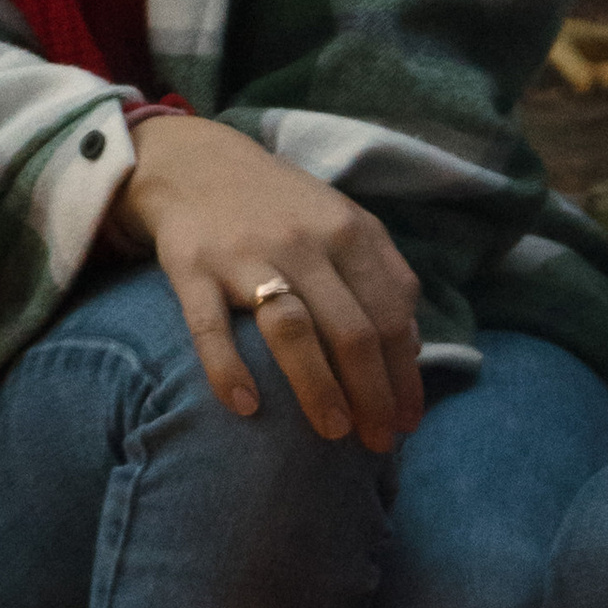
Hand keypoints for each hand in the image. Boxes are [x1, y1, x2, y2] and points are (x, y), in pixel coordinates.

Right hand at [114, 112, 423, 453]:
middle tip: (376, 443)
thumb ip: (384, 278)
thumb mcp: (343, 224)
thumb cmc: (282, 210)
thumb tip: (413, 348)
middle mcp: (304, 241)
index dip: (405, 377)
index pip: (391, 316)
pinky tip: (245, 407)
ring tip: (334, 433)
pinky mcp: (194, 267)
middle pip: (352, 330)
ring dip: (318, 388)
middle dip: (372, 396)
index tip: (406, 424)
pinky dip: (227, 369)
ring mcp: (247, 254)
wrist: (195, 163)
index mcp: (349, 232)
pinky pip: (211, 327)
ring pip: (293, 329)